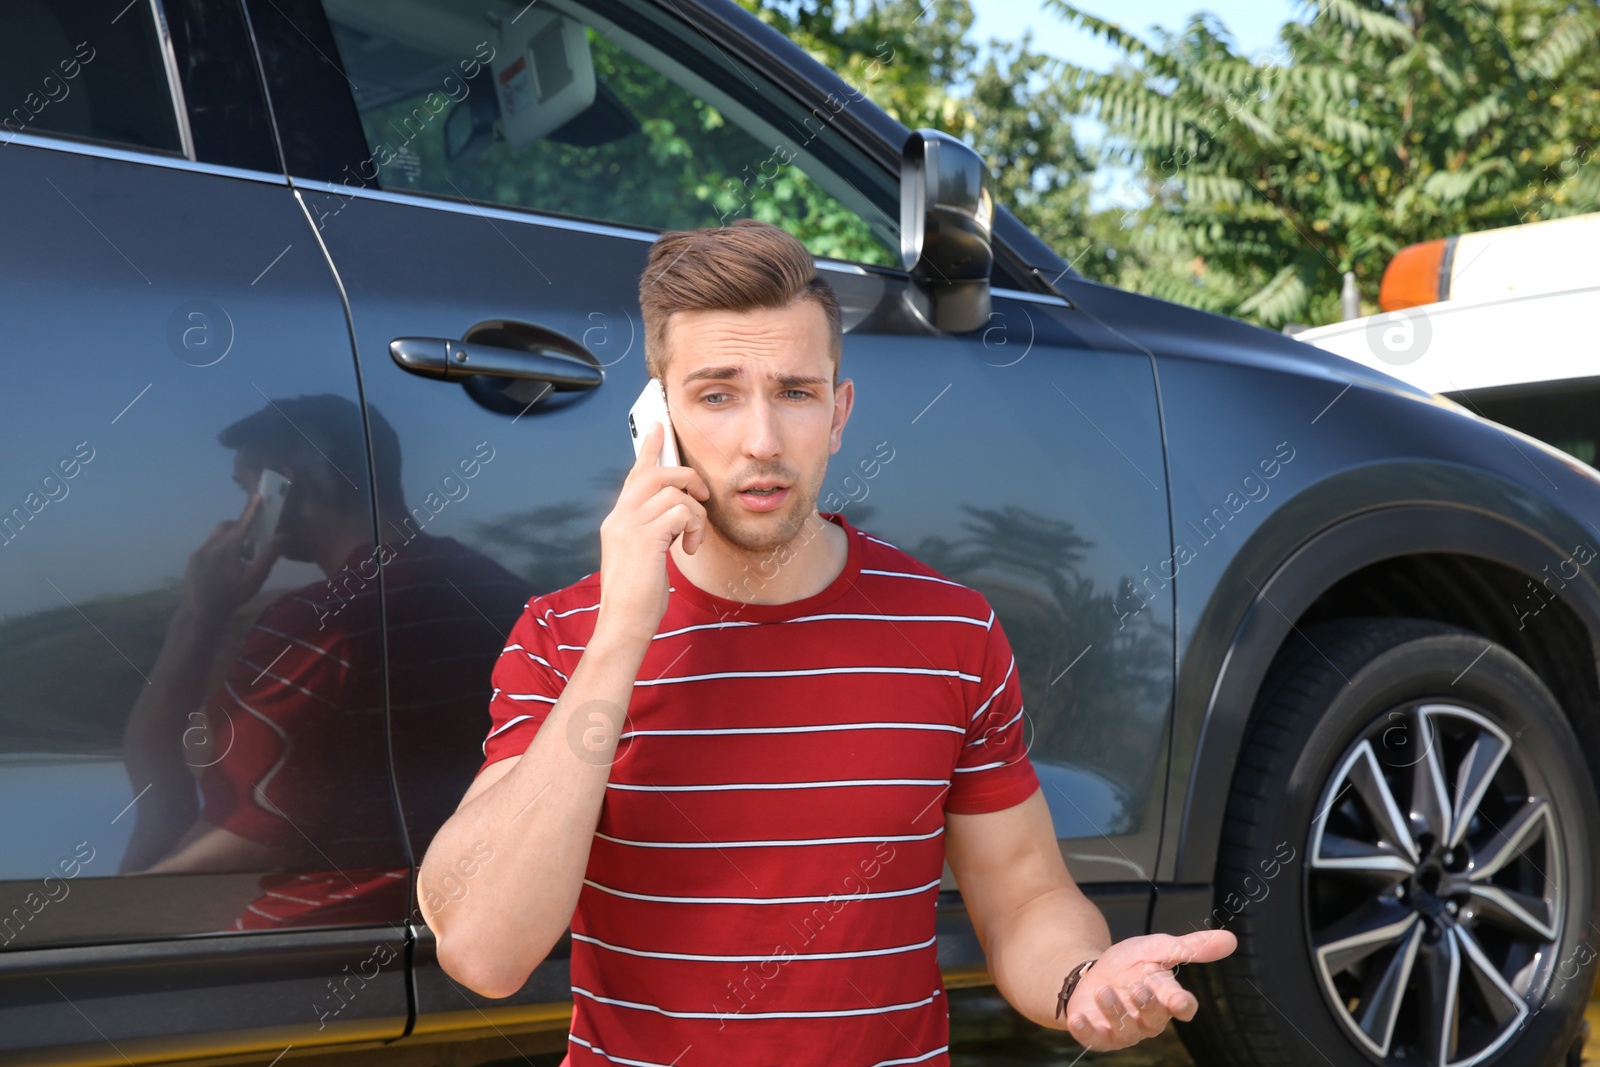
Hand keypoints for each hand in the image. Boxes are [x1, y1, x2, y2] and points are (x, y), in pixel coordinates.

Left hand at [179, 491, 281, 623]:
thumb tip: (283, 536)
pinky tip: (224, 569)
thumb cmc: (232, 596)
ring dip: (230, 540)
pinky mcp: (192, 560)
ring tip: (238, 560)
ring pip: (217, 536)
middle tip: (250, 545)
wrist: (200, 613)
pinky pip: (208, 547)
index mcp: (229, 547)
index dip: (252, 509)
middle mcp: (212, 545)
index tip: (258, 495)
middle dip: (240, 528)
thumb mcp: (255, 578)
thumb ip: (269, 555)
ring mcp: (199, 552)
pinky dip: (219, 550)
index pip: (244, 522)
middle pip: (227, 526)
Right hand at [595, 422, 709, 642]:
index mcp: (617, 521)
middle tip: (703, 496)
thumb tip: (674, 516)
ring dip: (695, 514)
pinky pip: (681, 511)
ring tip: (693, 539)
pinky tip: (690, 548)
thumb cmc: (638, 598)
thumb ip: (651, 533)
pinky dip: (694, 527)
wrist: (624, 624)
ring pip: (674, 491)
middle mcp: (619, 517)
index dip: (649, 450)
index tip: (660, 427)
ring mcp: (629, 526)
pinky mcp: (645, 538)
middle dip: (687, 478)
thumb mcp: (642, 558)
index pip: (634, 475)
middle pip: (656, 473)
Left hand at [1062, 929, 1235, 1050]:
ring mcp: (1123, 1029)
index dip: (1181, 1004)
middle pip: (1155, 1019)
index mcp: (1165, 997)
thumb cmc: (1129, 964)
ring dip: (1114, 1011)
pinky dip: (1086, 1030)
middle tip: (1136, 988)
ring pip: (1125, 1030)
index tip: (1179, 1000)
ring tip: (1103, 990)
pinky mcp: (1098, 1034)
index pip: (1182, 1006)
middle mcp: (1147, 1019)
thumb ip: (1191, 947)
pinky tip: (1078, 1018)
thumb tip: (1230, 939)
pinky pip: (1094, 1039)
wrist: (1092, 972)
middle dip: (1146, 1005)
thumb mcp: (1158, 947)